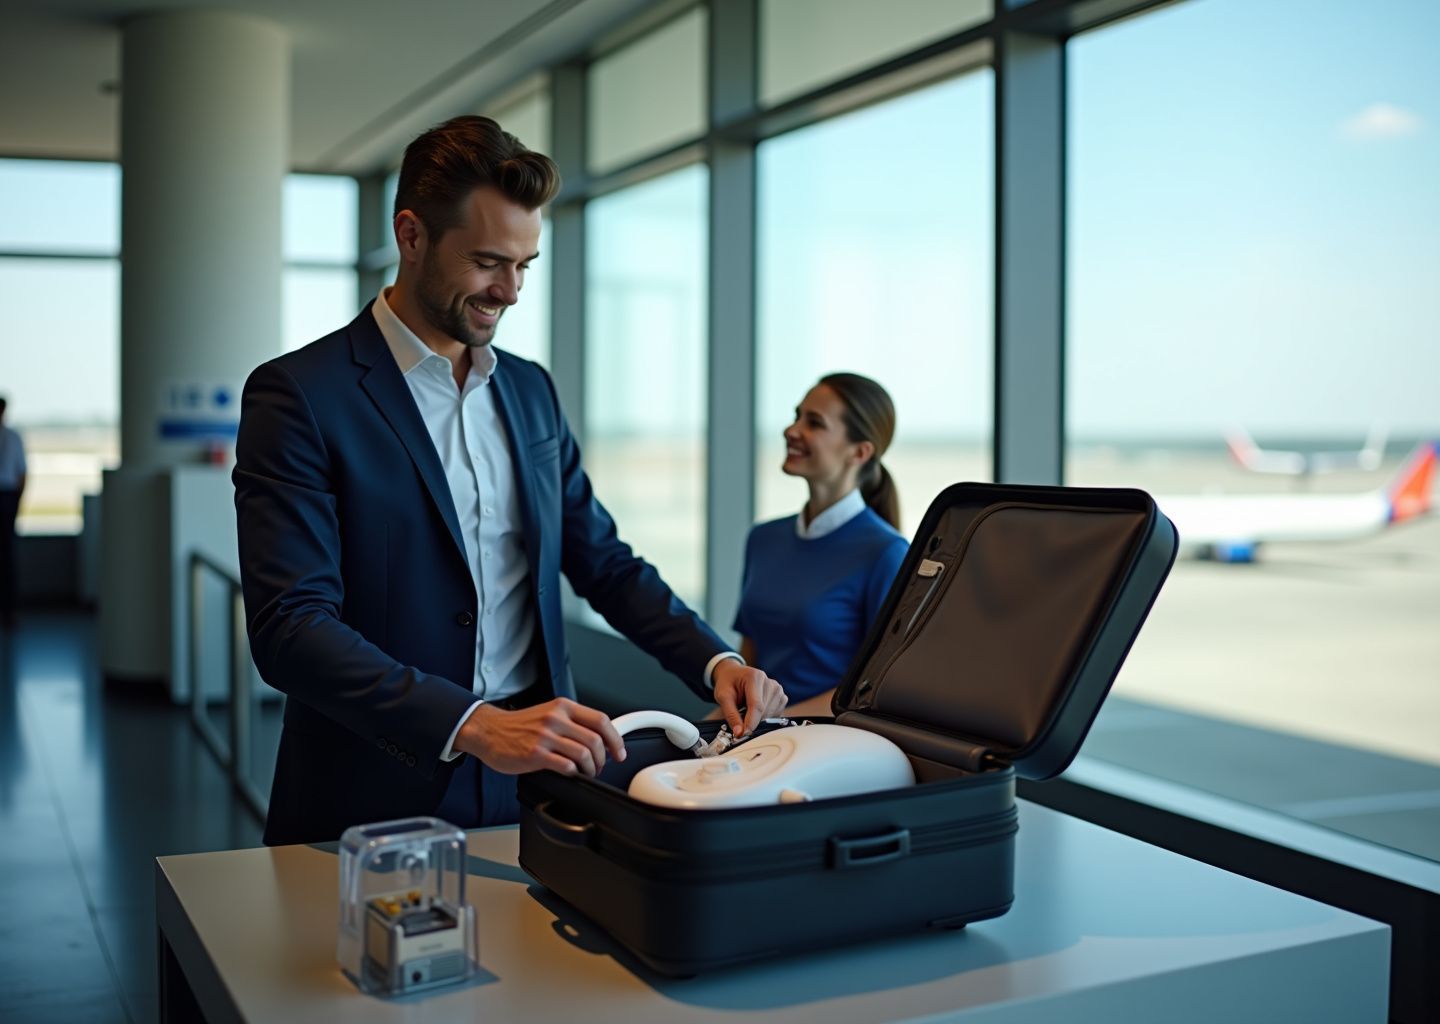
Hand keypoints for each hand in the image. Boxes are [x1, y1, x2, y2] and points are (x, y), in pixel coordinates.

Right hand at [454, 698, 624, 775]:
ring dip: (590, 769)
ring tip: (586, 773)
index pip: (600, 720)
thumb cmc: (518, 726)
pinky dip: (574, 773)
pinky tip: (570, 774)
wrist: (488, 731)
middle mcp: (555, 718)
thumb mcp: (548, 713)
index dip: (615, 739)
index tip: (619, 752)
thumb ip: (571, 722)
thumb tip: (598, 739)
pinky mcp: (535, 754)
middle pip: (596, 740)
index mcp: (562, 707)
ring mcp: (545, 736)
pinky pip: (566, 766)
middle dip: (603, 759)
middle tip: (600, 767)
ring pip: (584, 754)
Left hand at [712, 659, 787, 737]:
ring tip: (746, 708)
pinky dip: (765, 717)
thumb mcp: (723, 696)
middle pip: (764, 711)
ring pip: (770, 715)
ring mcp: (777, 689)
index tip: (744, 734)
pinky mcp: (781, 697)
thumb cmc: (727, 683)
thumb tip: (739, 732)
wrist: (733, 674)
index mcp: (754, 677)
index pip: (756, 705)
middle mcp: (769, 682)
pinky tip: (755, 709)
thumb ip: (731, 714)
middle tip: (739, 716)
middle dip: (752, 720)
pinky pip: (775, 715)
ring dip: (758, 719)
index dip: (751, 722)